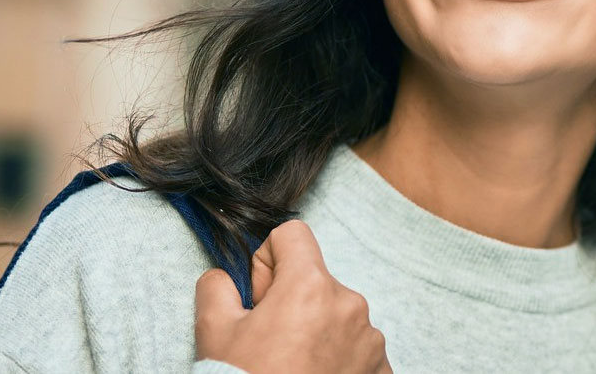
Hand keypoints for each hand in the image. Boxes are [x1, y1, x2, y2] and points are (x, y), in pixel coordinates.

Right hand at [194, 220, 391, 372]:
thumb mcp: (214, 332)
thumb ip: (218, 286)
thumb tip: (226, 277)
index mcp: (310, 286)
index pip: (292, 235)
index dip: (267, 262)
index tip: (259, 299)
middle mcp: (349, 305)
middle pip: (315, 279)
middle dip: (292, 302)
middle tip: (271, 343)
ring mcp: (370, 339)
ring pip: (336, 314)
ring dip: (316, 331)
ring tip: (293, 367)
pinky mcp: (381, 368)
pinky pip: (357, 347)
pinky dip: (338, 359)